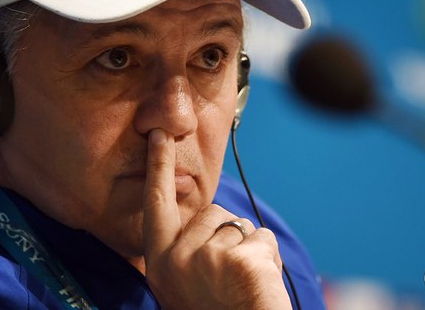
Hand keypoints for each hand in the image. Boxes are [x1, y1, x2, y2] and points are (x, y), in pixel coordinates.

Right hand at [142, 129, 292, 309]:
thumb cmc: (215, 309)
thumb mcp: (186, 281)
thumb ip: (189, 246)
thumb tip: (214, 215)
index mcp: (159, 261)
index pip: (156, 204)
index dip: (157, 167)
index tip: (159, 133)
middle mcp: (176, 257)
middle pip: (213, 212)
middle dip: (228, 235)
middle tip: (227, 278)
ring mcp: (207, 258)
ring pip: (240, 226)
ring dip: (249, 250)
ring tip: (242, 285)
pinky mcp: (240, 260)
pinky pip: (262, 239)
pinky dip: (267, 259)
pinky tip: (259, 285)